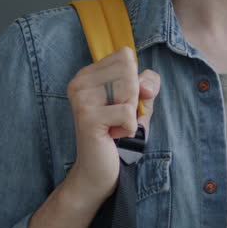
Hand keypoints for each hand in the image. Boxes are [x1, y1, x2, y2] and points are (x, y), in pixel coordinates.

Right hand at [62, 47, 159, 208]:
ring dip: (130, 113)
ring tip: (113, 126)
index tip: (120, 102)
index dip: (134, 80)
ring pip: (130, 90)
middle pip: (129, 70)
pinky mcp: (88, 117)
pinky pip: (128, 113)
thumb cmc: (118, 135)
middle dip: (133, 97)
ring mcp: (81, 99)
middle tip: (116, 117)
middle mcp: (79, 82)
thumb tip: (146, 86)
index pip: (125, 56)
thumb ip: (147, 84)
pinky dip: (128, 129)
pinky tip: (112, 136)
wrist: (96, 172)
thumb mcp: (138, 103)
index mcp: (87, 74)